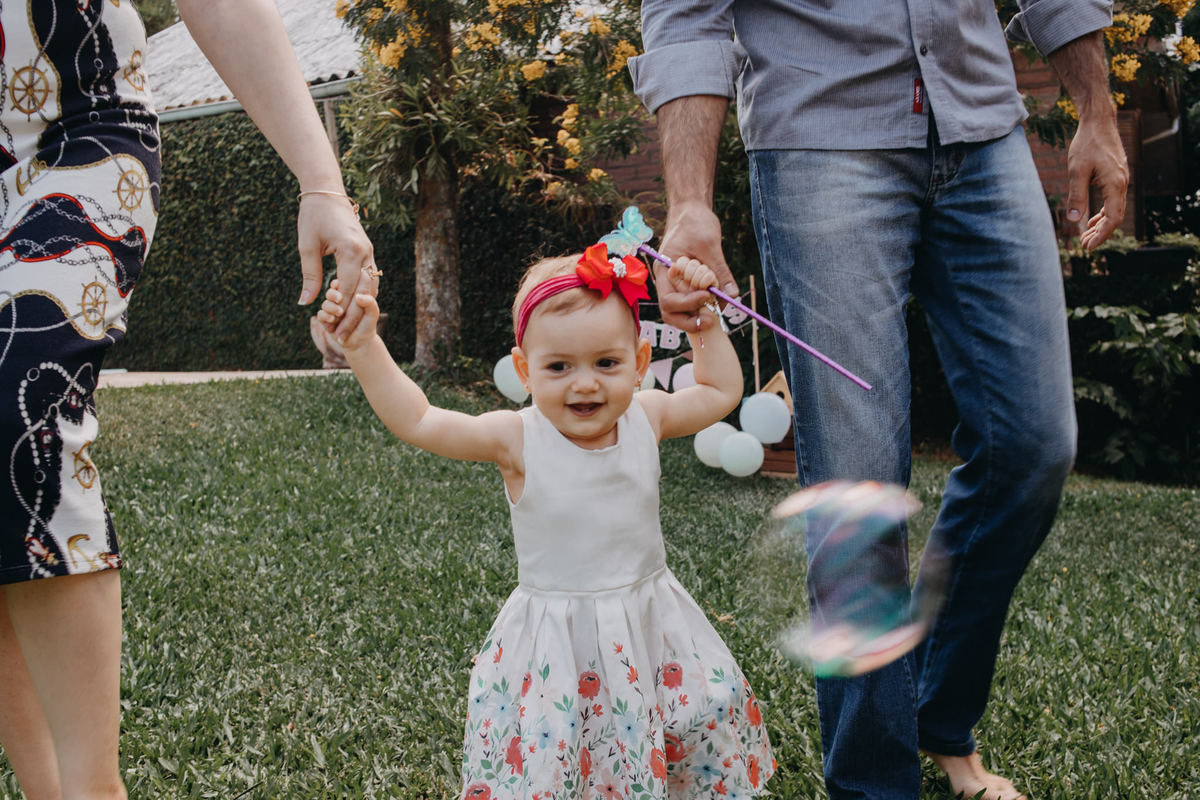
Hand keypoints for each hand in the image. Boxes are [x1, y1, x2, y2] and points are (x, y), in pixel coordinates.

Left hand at [297, 193, 378, 336]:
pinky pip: (370, 280)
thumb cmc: (313, 216)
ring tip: (347, 328)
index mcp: (350, 250)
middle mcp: (365, 252)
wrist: (326, 192)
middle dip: (353, 317)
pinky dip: (363, 296)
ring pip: (371, 288)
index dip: (340, 312)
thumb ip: (310, 276)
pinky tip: (354, 310)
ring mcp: (370, 252)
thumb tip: (305, 302)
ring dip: (360, 309)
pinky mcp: (368, 252)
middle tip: (341, 337)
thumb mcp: (306, 246)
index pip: (348, 289)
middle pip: (364, 293)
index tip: (331, 330)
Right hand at [316, 280, 377, 351]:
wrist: (360, 342)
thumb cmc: (368, 324)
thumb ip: (370, 303)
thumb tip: (358, 297)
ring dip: (331, 307)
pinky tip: (333, 319)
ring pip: (326, 302)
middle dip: (333, 294)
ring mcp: (331, 309)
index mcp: (349, 294)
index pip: (343, 283)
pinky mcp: (325, 319)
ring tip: (340, 313)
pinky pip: (321, 314)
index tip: (343, 285)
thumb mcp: (373, 313)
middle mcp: (339, 300)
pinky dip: (326, 316)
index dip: (342, 283)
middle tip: (339, 298)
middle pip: (332, 291)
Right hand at [657, 201, 735, 330]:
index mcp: (665, 270)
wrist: (692, 211)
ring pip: (681, 312)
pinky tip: (719, 302)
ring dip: (697, 316)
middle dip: (690, 320)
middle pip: (671, 312)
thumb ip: (719, 270)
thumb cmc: (696, 223)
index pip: (669, 299)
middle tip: (712, 321)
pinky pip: (693, 302)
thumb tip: (732, 295)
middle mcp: (668, 281)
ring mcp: (677, 284)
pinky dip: (705, 306)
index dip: (688, 303)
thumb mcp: (709, 244)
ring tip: (716, 314)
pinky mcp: (689, 285)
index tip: (708, 295)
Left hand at [1065, 113, 1128, 250]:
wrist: (1099, 122)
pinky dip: (1103, 213)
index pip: (1113, 218)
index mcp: (1115, 184)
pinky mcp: (1116, 176)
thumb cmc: (1087, 144)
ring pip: (1114, 209)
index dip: (1102, 235)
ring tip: (1086, 237)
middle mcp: (1122, 183)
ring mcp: (1121, 179)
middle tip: (1084, 246)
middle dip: (1100, 234)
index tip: (1089, 246)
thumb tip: (1074, 220)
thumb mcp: (1077, 171)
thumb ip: (1076, 196)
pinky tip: (1091, 220)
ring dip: (1101, 225)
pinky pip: (1113, 200)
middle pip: (1115, 217)